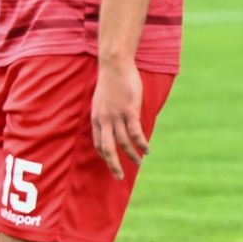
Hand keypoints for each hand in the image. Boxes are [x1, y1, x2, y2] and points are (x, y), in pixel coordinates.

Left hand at [91, 56, 147, 179]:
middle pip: (107, 149)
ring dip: (131, 155)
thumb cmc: (110, 80)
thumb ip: (106, 113)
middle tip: (119, 177)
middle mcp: (104, 120)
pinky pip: (135, 132)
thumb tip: (112, 122)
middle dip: (113, 165)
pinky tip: (146, 149)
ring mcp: (116, 116)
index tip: (110, 163)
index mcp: (96, 118)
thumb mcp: (103, 100)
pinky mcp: (129, 111)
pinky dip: (141, 143)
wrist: (114, 64)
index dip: (104, 155)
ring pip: (123, 142)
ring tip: (139, 162)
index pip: (97, 143)